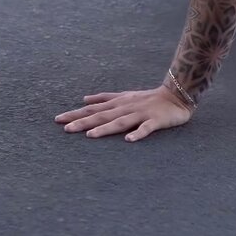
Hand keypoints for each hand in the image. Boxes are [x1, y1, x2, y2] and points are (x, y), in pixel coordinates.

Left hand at [54, 85, 191, 141]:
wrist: (177, 95)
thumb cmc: (149, 98)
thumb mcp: (125, 95)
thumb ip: (105, 98)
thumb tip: (84, 99)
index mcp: (118, 102)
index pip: (93, 109)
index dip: (76, 114)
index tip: (58, 120)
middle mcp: (126, 107)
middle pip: (102, 115)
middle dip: (84, 122)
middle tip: (66, 129)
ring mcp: (141, 113)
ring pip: (121, 121)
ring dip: (106, 128)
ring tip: (91, 135)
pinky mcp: (155, 120)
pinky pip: (146, 128)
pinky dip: (138, 133)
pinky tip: (128, 140)